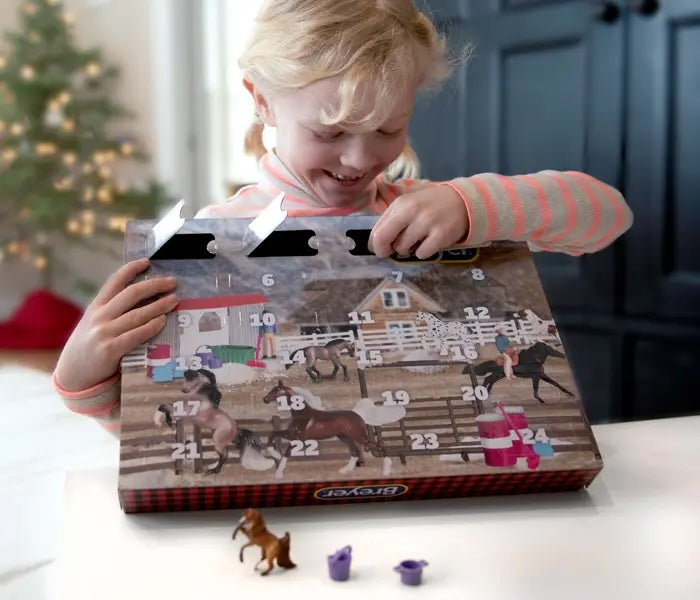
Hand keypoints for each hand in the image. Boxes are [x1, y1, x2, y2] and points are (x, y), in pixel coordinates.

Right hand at [54, 258, 177, 391]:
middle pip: (131, 294)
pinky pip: (136, 335)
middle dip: (154, 285)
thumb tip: (144, 300)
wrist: (72, 375)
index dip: (131, 269)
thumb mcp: (94, 324)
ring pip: (137, 314)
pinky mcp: (110, 350)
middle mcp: (99, 316)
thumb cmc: (90, 348)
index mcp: (96, 307)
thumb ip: (112, 312)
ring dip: (159, 306)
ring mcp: (104, 333)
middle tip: (172, 283)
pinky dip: (151, 327)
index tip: (147, 261)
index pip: (114, 281)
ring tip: (174, 300)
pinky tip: (162, 321)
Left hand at [368, 185, 468, 258]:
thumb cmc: (430, 205)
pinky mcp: (441, 236)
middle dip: (385, 250)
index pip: (377, 230)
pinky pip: (421, 254)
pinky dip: (423, 252)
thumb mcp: (408, 204)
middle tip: (394, 250)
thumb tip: (374, 244)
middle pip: (384, 240)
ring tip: (417, 240)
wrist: (463, 201)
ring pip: (403, 249)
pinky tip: (429, 242)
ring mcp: (427, 224)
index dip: (375, 244)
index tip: (380, 248)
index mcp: (401, 204)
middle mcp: (412, 212)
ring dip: (407, 249)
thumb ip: (391, 220)